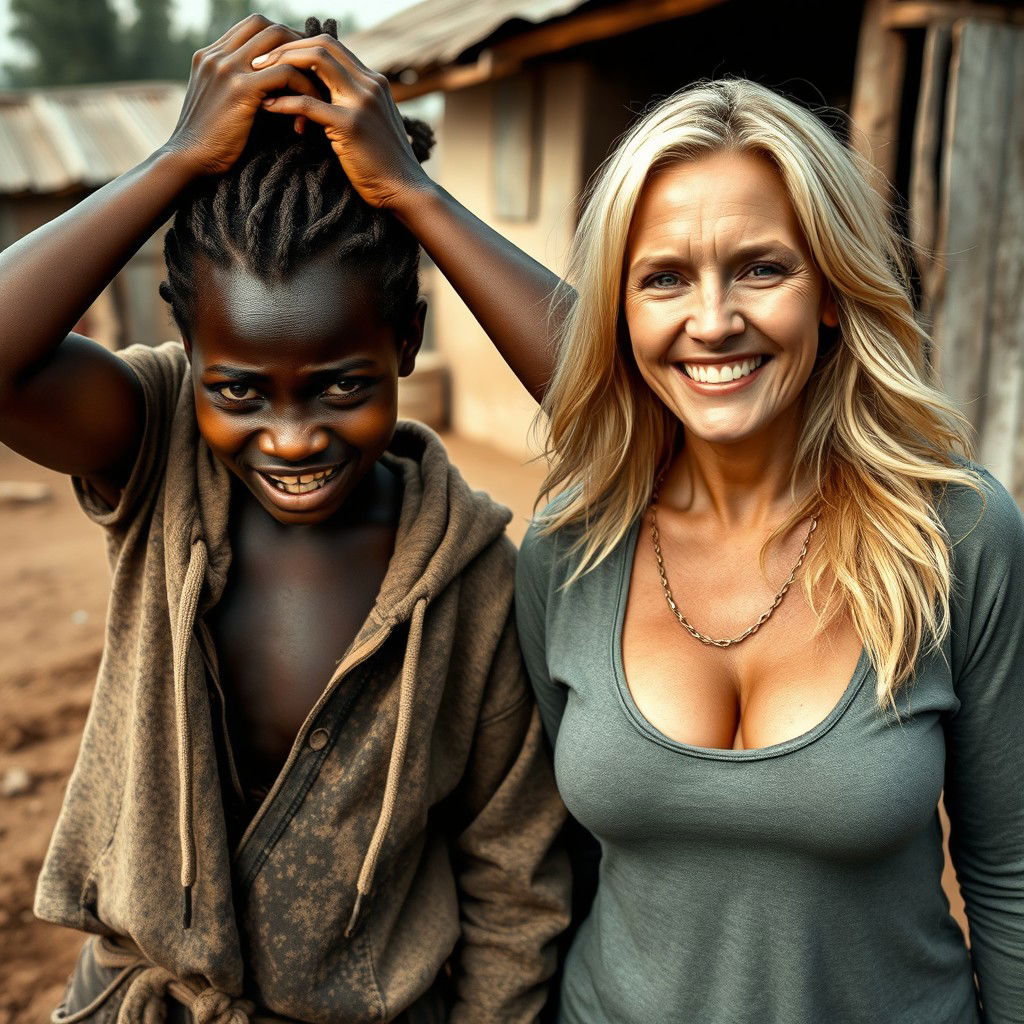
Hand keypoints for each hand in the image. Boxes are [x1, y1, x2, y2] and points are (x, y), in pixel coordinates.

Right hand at [165, 14, 322, 176]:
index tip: (300, 62)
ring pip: (279, 44)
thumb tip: (276, 90)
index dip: (281, 39)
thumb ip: (240, 87)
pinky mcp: (240, 89)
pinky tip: (308, 110)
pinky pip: (284, 74)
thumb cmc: (210, 141)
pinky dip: (303, 88)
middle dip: (298, 45)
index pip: (252, 26)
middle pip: (267, 27)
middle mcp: (217, 55)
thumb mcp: (221, 104)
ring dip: (304, 66)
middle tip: (316, 71)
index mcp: (211, 55)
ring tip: (317, 91)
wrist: (189, 159)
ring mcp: (227, 68)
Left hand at [251, 34, 430, 209]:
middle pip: (322, 45)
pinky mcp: (351, 125)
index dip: (300, 46)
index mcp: (374, 82)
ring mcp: (362, 102)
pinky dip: (284, 102)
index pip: (332, 46)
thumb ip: (354, 106)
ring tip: (258, 77)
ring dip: (282, 65)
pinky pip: (309, 103)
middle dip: (286, 47)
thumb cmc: (384, 165)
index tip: (276, 59)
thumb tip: (326, 99)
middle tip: (259, 62)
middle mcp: (370, 84)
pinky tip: (269, 107)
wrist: (405, 190)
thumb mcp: (372, 125)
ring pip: (316, 61)